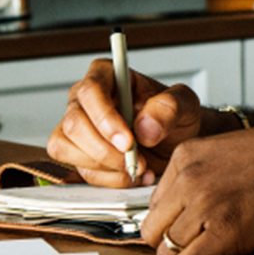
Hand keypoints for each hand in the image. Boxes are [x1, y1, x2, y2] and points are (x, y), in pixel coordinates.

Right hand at [47, 59, 205, 186]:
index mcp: (107, 75)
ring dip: (106, 166)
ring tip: (140, 167)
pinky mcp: (76, 152)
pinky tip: (131, 175)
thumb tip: (144, 127)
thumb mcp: (185, 104)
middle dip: (106, 150)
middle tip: (138, 161)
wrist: (174, 142)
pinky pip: (78, 170)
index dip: (105, 118)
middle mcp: (85, 100)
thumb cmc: (174, 117)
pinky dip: (108, 178)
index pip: (91, 90)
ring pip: (68, 149)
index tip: (128, 141)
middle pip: (74, 124)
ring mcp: (77, 127)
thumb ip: (169, 107)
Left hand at [142, 112, 253, 254]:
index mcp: (188, 156)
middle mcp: (189, 178)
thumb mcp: (235, 154)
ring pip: (168, 252)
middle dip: (177, 242)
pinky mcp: (227, 231)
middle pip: (153, 231)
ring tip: (227, 247)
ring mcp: (205, 205)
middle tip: (209, 243)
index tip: (199, 225)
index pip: (155, 205)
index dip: (178, 221)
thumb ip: (205, 178)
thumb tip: (191, 214)